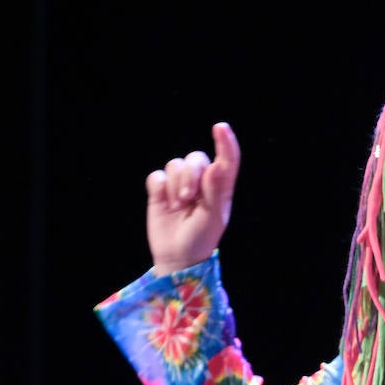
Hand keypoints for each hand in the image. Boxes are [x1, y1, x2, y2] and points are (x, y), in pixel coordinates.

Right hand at [145, 122, 239, 274]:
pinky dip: (160, 188)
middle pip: (195, 159)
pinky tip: (165, 204)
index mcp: (220, 187)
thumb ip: (215, 191)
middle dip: (190, 176)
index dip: (225, 142)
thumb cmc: (200, 239)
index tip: (220, 128)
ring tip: (178, 207)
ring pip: (175, 164)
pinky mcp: (161, 190)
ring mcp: (180, 184)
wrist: (177, 257)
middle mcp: (202, 181)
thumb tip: (216, 166)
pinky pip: (157, 175)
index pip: (226, 159)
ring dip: (175, 185)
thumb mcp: (213, 218)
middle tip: (188, 199)